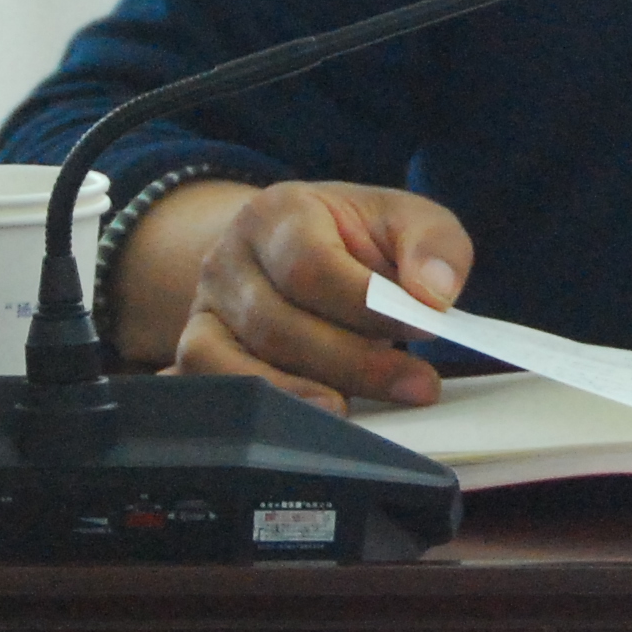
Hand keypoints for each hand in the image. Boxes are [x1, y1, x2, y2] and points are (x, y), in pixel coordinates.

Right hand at [118, 178, 474, 411]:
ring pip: (244, 363)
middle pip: (278, 324)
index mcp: (279, 212)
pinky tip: (303, 420)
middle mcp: (229, 257)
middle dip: (353, 363)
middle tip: (417, 385)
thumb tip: (433, 295)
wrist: (297, 245)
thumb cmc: (358, 238)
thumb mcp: (406, 221)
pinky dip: (257, 405)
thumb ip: (434, 247)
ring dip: (309, 394)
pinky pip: (212, 386)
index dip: (366, 305)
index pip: (311, 266)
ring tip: (363, 411)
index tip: (425, 328)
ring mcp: (206, 307)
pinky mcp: (198, 349)